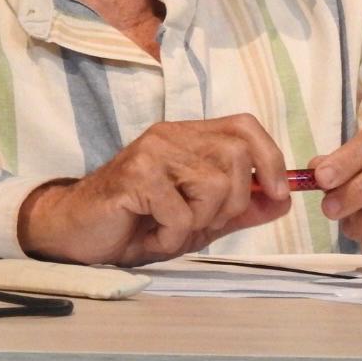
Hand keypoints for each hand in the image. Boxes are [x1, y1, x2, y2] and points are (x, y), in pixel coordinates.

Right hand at [17, 114, 291, 266]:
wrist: (77, 232)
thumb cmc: (137, 222)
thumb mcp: (198, 218)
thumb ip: (240, 207)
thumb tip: (284, 199)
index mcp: (188, 136)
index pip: (245, 126)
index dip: (270, 157)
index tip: (278, 194)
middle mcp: (172, 135)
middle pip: (236, 156)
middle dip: (233, 202)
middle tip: (201, 222)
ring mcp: (153, 151)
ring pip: (214, 185)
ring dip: (198, 222)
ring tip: (170, 228)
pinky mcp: (136, 174)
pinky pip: (181, 211)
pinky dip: (172, 234)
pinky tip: (151, 233)